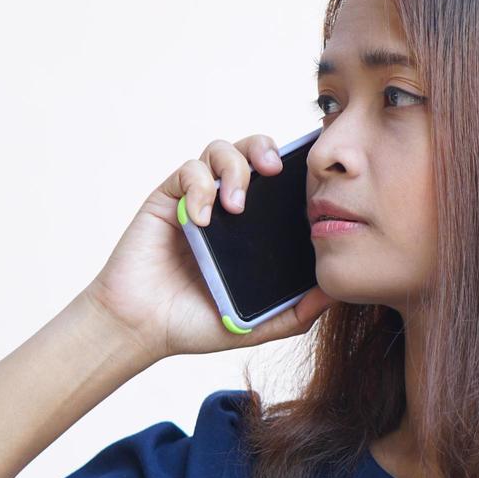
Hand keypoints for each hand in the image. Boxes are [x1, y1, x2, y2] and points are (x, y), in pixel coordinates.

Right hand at [83, 134, 337, 360]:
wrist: (144, 327)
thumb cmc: (196, 323)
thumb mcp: (257, 325)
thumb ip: (297, 313)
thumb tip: (335, 294)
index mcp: (253, 228)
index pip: (279, 183)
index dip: (295, 168)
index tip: (308, 178)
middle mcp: (227, 206)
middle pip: (252, 151)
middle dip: (265, 149)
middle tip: (273, 170)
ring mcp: (197, 199)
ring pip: (220, 150)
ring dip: (233, 167)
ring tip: (235, 205)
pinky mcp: (168, 199)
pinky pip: (188, 171)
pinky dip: (198, 186)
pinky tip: (201, 218)